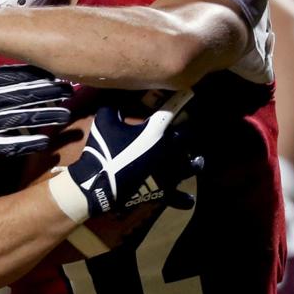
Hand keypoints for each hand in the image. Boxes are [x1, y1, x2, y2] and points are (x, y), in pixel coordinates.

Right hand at [56, 91, 202, 219]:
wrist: (99, 183)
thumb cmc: (104, 150)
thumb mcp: (103, 122)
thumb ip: (113, 108)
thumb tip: (118, 99)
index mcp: (157, 132)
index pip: (173, 112)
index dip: (178, 102)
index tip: (184, 96)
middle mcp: (170, 150)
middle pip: (187, 137)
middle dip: (185, 132)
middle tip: (180, 130)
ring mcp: (171, 173)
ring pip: (192, 165)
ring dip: (193, 161)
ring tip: (194, 160)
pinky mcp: (165, 191)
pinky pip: (181, 197)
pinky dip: (184, 198)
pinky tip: (188, 197)